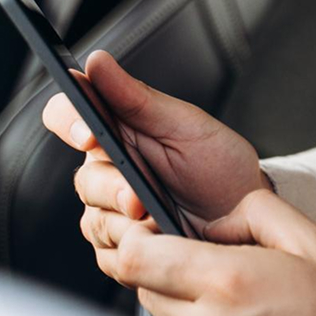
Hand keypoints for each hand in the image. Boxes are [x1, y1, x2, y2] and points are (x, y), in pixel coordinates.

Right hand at [42, 49, 268, 279]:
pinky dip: (135, 248)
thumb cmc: (219, 165)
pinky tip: (160, 238)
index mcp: (119, 132)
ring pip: (93, 219)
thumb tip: (97, 62)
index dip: (68, 122)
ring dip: (126, 222)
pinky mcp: (121, 248)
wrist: (246, 217)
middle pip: (83, 178)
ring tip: (159, 218)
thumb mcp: (186, 126)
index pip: (68, 116)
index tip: (89, 135)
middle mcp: (109, 170)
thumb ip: (137, 97)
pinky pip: (108, 253)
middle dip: (112, 188)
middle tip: (140, 195)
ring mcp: (111, 211)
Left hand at [118, 190, 315, 315]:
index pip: (136, 257)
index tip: (156, 223)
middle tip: (202, 251)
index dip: (136, 234)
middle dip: (162, 261)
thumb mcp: (310, 240)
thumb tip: (214, 213)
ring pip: (155, 315)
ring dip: (176, 294)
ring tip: (227, 290)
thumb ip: (256, 210)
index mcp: (229, 283)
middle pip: (141, 284)